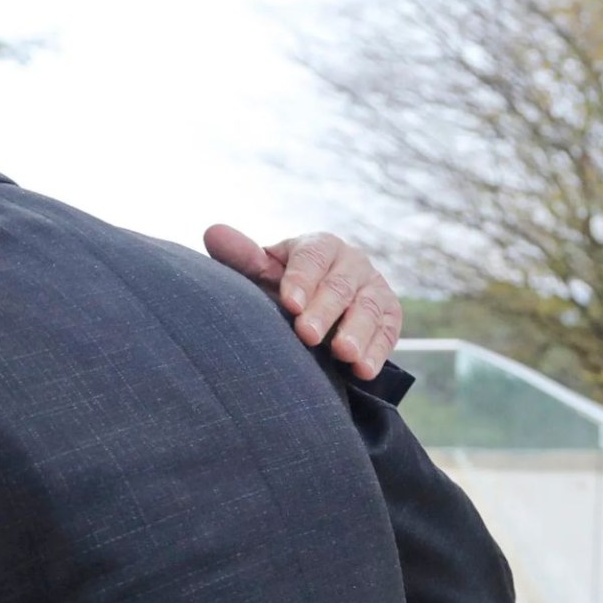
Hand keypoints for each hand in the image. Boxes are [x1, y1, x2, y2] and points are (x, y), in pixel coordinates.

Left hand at [204, 224, 402, 379]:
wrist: (317, 310)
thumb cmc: (283, 289)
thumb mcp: (262, 274)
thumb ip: (242, 258)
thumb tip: (212, 233)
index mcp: (319, 246)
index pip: (312, 257)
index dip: (301, 279)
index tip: (288, 304)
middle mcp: (351, 262)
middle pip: (341, 284)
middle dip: (325, 310)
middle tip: (307, 334)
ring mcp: (373, 288)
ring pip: (370, 307)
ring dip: (357, 332)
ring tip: (343, 353)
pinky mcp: (389, 315)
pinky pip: (388, 331)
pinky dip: (377, 351)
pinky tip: (363, 370)